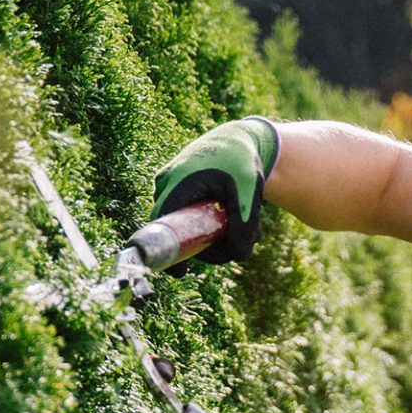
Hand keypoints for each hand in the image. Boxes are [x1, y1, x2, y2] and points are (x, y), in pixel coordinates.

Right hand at [149, 116, 278, 265]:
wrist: (238, 139)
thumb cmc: (242, 161)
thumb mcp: (249, 192)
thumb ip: (245, 226)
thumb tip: (239, 257)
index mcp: (177, 183)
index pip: (162, 226)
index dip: (167, 253)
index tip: (180, 274)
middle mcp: (165, 185)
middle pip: (178, 231)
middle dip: (209, 243)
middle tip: (240, 242)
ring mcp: (168, 187)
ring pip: (186, 226)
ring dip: (215, 234)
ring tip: (247, 224)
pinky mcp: (176, 190)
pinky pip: (188, 217)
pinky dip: (211, 223)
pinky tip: (235, 216)